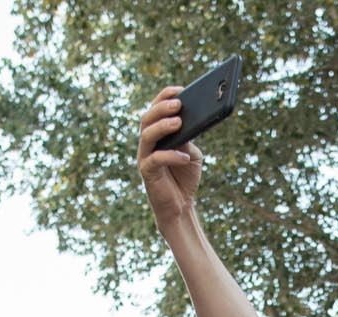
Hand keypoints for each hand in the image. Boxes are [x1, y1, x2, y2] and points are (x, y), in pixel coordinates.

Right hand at [137, 88, 202, 228]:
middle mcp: (147, 142)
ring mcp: (145, 156)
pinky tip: (185, 156)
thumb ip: (190, 138)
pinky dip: (172, 155)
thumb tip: (192, 121)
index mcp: (157, 134)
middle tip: (179, 104)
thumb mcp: (191, 153)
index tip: (180, 90)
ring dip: (162, 126)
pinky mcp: (147, 172)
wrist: (180, 205)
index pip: (155, 109)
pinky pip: (156, 159)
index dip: (165, 97)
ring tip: (178, 122)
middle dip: (162, 108)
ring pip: (147, 135)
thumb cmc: (185, 176)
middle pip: (148, 118)